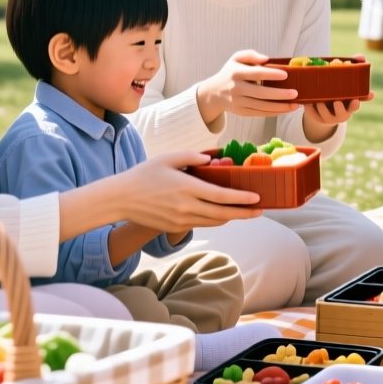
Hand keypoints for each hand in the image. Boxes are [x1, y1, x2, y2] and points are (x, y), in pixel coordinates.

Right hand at [114, 153, 264, 233]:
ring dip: (231, 217)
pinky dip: (216, 219)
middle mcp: (186, 207)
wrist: (121, 199)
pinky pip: (203, 224)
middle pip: (223, 214)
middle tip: (261, 210)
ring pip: (214, 222)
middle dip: (244, 213)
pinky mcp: (176, 227)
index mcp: (186, 188)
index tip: (257, 198)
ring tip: (246, 211)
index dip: (242, 199)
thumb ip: (192, 157)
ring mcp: (181, 219)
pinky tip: (224, 213)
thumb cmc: (144, 174)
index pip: (221, 196)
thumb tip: (212, 159)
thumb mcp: (168, 158)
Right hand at [197, 49, 297, 123]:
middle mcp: (236, 89)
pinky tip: (285, 110)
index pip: (256, 73)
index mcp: (236, 73)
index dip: (271, 74)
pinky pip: (260, 114)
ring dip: (280, 107)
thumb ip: (250, 55)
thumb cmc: (231, 73)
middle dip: (280, 94)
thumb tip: (266, 59)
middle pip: (261, 93)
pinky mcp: (242, 112)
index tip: (286, 74)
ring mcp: (239, 102)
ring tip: (295, 104)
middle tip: (295, 93)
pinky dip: (274, 113)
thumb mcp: (236, 59)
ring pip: (262, 107)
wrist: (214, 93)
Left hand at [303, 96, 370, 129]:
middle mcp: (339, 116)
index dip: (355, 105)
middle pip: (340, 113)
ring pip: (324, 112)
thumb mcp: (348, 97)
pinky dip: (309, 105)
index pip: (354, 108)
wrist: (323, 113)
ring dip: (321, 106)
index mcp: (348, 109)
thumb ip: (358, 94)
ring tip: (319, 99)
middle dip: (338, 108)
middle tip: (336, 101)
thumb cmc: (338, 100)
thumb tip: (373, 94)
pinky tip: (307, 100)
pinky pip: (311, 111)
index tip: (355, 100)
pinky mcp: (315, 117)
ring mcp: (327, 118)